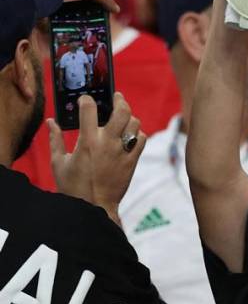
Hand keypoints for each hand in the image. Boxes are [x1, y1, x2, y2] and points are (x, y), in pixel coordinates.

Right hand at [48, 92, 146, 223]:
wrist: (93, 207)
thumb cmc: (73, 187)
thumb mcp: (59, 163)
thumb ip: (55, 140)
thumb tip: (51, 122)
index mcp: (87, 141)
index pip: (89, 109)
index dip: (87, 100)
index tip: (85, 100)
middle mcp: (107, 143)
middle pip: (121, 111)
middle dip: (119, 100)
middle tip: (116, 97)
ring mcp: (122, 151)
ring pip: (134, 123)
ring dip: (129, 117)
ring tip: (123, 117)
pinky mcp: (132, 161)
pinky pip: (141, 139)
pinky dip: (137, 134)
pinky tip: (130, 135)